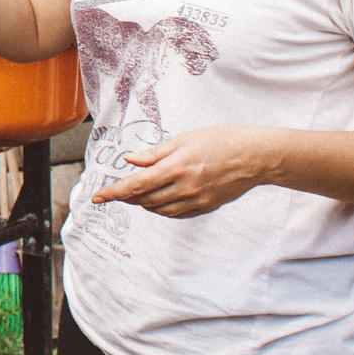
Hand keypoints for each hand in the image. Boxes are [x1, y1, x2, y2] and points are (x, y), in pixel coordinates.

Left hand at [91, 125, 276, 217]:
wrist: (255, 157)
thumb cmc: (221, 141)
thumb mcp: (184, 140)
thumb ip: (155, 154)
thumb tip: (130, 160)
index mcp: (177, 168)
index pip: (136, 185)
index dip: (114, 193)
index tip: (98, 198)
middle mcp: (185, 188)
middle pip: (144, 200)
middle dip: (127, 196)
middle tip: (119, 188)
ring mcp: (196, 201)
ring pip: (158, 209)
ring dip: (144, 202)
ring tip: (141, 189)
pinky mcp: (205, 208)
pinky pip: (175, 214)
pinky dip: (162, 207)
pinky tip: (161, 196)